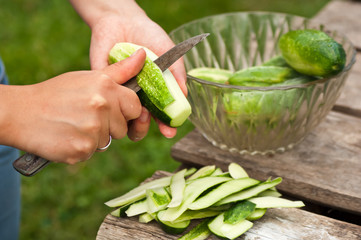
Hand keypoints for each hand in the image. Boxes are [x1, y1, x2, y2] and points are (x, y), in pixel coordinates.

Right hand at [2, 49, 146, 163]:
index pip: (136, 107)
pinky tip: (66, 136)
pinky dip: (80, 148)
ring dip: (93, 138)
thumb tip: (144, 55)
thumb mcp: (88, 77)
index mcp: (106, 87)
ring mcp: (92, 130)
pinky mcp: (82, 150)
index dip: (125, 111)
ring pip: (107, 142)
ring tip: (73, 125)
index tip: (110, 109)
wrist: (21, 113)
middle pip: (123, 128)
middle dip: (109, 126)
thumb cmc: (57, 94)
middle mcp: (101, 107)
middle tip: (84, 116)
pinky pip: (91, 153)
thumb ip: (119, 71)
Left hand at [87, 4, 186, 138]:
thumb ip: (177, 75)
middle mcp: (134, 97)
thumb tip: (184, 97)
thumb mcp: (168, 55)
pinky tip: (125, 87)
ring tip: (138, 108)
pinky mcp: (101, 83)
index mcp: (152, 94)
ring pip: (119, 118)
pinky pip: (105, 98)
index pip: (158, 116)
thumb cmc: (149, 38)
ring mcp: (117, 92)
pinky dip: (115, 97)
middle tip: (149, 119)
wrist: (124, 20)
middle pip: (137, 123)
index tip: (169, 131)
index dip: (164, 126)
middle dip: (144, 127)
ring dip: (129, 119)